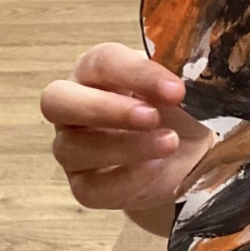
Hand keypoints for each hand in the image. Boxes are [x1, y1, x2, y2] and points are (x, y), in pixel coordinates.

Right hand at [41, 43, 212, 212]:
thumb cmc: (178, 111)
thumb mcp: (181, 90)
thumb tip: (179, 81)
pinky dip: (125, 179)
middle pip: (58, 101)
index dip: (136, 74)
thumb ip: (174, 79)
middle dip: (105, 108)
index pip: (101, 62)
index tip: (176, 90)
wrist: (191, 156)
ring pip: (72, 148)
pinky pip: (90, 188)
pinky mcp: (84, 186)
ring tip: (168, 143)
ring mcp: (73, 148)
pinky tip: (155, 169)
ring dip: (123, 146)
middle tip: (152, 116)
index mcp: (96, 71)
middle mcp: (74, 107)